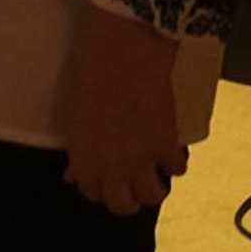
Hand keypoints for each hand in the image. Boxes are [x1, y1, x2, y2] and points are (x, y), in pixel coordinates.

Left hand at [63, 13, 189, 216]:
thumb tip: (73, 172)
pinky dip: (175, 162)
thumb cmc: (90, 67)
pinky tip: (171, 150)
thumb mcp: (74, 108)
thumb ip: (79, 145)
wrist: (126, 46)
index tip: (103, 180)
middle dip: (126, 199)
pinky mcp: (167, 144)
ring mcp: (141, 157)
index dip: (98, 189)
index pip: (91, 191)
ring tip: (153, 172)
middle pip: (123, 205)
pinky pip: (177, 169)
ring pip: (152, 196)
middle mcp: (110, 164)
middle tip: (130, 182)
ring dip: (153, 187)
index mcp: (83, 153)